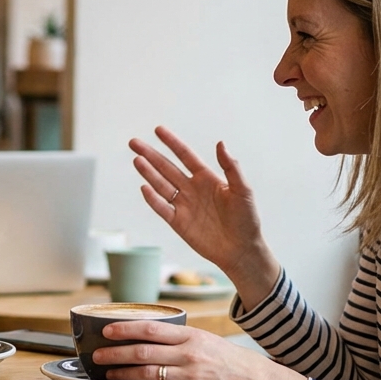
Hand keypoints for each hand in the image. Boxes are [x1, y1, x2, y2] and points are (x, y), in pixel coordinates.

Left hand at [92, 320, 305, 379]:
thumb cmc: (235, 362)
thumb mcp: (209, 341)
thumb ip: (183, 339)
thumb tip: (152, 337)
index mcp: (193, 336)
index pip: (151, 329)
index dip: (125, 329)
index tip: (107, 330)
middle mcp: (190, 355)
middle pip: (143, 353)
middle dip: (115, 353)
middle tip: (97, 355)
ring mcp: (192, 378)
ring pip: (147, 375)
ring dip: (123, 375)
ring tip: (107, 375)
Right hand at [130, 127, 279, 301]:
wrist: (241, 250)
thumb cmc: (246, 219)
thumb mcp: (243, 190)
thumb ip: (231, 167)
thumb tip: (220, 143)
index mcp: (206, 178)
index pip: (185, 156)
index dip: (172, 142)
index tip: (158, 130)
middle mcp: (192, 189)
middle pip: (167, 168)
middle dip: (151, 155)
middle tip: (134, 143)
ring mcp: (183, 205)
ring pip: (161, 185)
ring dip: (149, 173)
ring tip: (137, 160)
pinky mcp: (178, 222)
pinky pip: (162, 208)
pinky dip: (153, 199)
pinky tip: (144, 187)